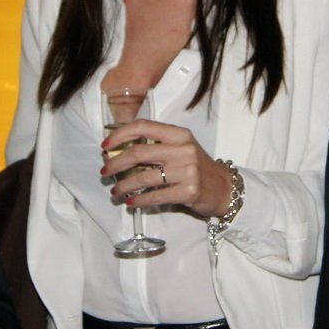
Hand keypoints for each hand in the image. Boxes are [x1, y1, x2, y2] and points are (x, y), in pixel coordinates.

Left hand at [101, 119, 231, 218]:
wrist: (223, 187)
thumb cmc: (196, 167)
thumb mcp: (181, 147)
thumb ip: (157, 145)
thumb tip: (120, 152)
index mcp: (179, 134)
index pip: (143, 126)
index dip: (120, 134)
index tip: (105, 146)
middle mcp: (183, 149)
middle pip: (139, 153)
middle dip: (116, 163)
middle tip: (105, 172)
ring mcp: (187, 171)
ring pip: (144, 177)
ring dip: (124, 185)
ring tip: (115, 191)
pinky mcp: (188, 192)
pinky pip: (155, 196)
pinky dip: (139, 200)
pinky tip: (131, 202)